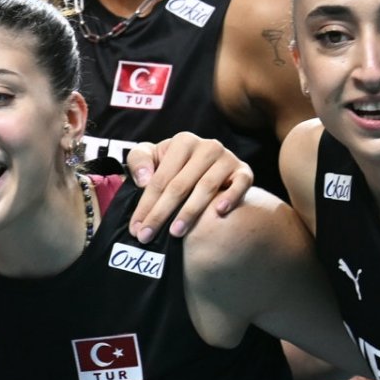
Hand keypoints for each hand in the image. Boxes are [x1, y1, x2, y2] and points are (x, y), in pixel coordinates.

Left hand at [120, 133, 252, 241]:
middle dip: (161, 213)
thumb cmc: (171, 164)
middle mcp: (207, 147)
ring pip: (206, 187)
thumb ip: (139, 161)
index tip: (136, 228)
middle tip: (148, 236)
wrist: (206, 165)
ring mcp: (227, 158)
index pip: (160, 179)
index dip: (145, 205)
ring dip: (190, 211)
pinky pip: (241, 183)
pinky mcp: (244, 171)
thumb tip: (144, 179)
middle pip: (180, 185)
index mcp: (182, 142)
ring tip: (175, 232)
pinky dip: (231, 196)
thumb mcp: (150, 156)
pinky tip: (219, 211)